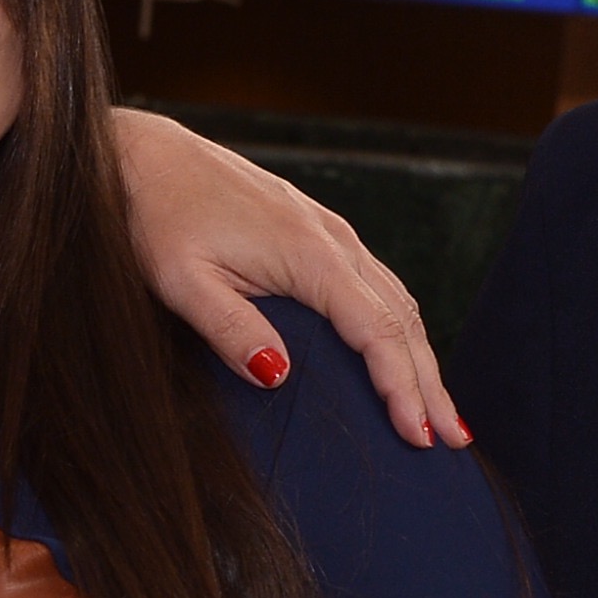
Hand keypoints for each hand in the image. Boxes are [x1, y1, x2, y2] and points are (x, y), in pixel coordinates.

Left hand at [109, 105, 464, 448]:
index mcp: (309, 255)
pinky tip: (402, 355)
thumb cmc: (157, 217)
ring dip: (422, 358)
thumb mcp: (180, 280)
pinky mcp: (319, 232)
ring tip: (440, 412)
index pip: (376, 331)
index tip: (417, 436)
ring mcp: (332, 232)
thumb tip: (278, 376)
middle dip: (430, 384)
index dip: (401, 387)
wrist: (146, 156)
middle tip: (451, 441)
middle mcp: (334, 240)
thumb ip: (230, 328)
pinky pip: (378, 285)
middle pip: (402, 320)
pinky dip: (401, 327)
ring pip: (397, 301)